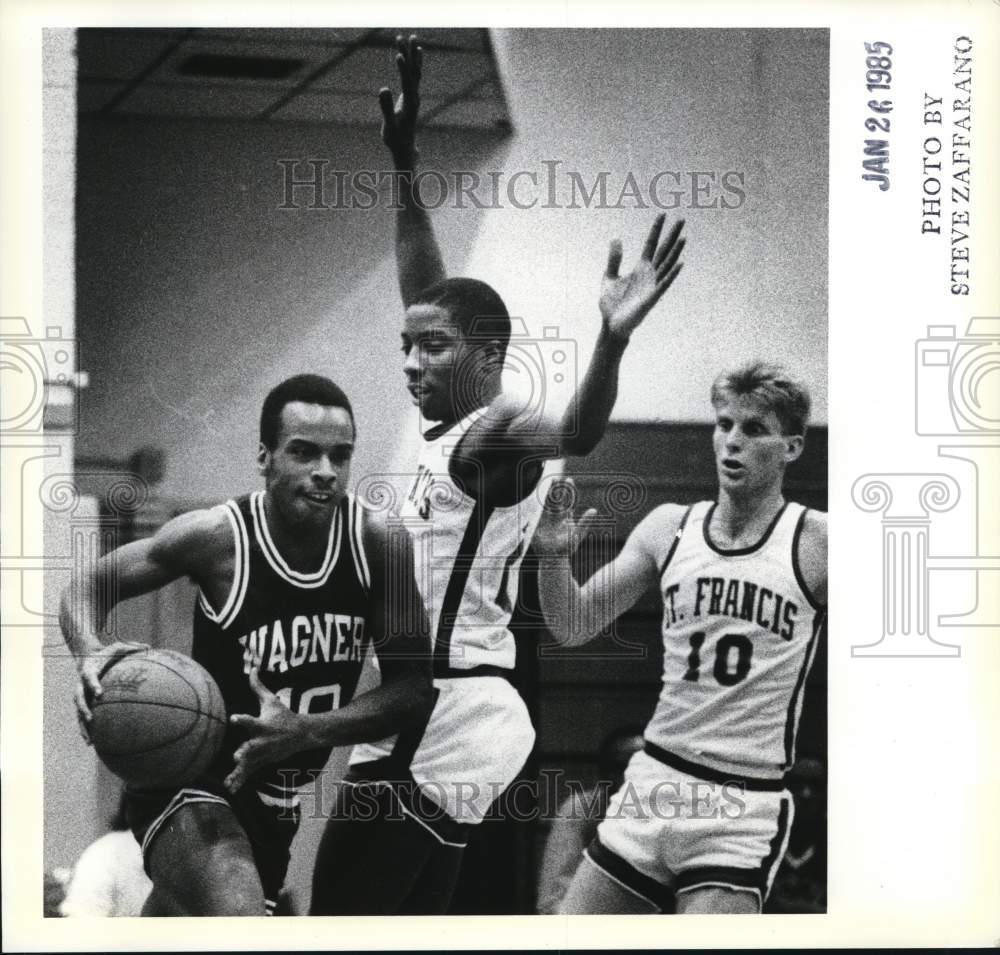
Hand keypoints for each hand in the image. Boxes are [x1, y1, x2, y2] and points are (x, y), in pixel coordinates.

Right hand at [74, 641, 148, 742]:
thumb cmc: (108, 653)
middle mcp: (81, 684)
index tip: (99, 693)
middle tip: (90, 718)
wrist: (89, 657)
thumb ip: (132, 647)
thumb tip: (150, 647)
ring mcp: (81, 695)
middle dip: (83, 709)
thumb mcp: (118, 647)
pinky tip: (93, 743)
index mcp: (89, 670)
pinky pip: (83, 717)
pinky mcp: (84, 703)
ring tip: (89, 740)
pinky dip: (86, 729)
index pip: (88, 677)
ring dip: (82, 726)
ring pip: (78, 712)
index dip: (93, 685)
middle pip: (79, 698)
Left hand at [225, 670, 308, 792]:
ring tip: (229, 781)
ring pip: (249, 764)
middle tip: (237, 755)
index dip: (242, 720)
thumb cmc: (283, 715)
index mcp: (263, 725)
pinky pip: (249, 772)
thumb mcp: (272, 701)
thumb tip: (252, 669)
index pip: (251, 721)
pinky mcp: (262, 762)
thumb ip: (258, 687)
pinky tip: (230, 788)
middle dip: (245, 752)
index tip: (233, 718)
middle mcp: (262, 741)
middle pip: (252, 747)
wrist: (302, 735)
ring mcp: (262, 754)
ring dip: (240, 771)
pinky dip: (240, 780)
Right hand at [378, 33, 421, 165]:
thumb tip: (383, 90)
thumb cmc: (395, 139)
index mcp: (409, 105)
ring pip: (415, 71)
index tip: (399, 54)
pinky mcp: (412, 95)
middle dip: (408, 54)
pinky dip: (414, 62)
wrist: (405, 148)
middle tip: (402, 36)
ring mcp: (414, 95)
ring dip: (412, 54)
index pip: (407, 83)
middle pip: (413, 73)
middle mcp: (415, 97)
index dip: (403, 69)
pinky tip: (416, 51)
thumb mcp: (389, 126)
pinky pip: (414, 75)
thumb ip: (386, 108)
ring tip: (411, 36)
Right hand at [532, 477, 599, 557]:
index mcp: (565, 516)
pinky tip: (532, 501)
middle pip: (555, 499)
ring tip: (543, 485)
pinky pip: (534, 515)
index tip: (569, 479)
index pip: (567, 500)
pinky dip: (533, 508)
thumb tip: (594, 510)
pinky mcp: (536, 526)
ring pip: (545, 504)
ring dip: (545, 495)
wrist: (554, 558)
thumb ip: (585, 522)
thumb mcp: (577, 534)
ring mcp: (545, 519)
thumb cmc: (568, 547)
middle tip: (556, 478)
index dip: (568, 490)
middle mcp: (555, 515)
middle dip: (555, 489)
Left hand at [600, 214, 684, 340]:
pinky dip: (671, 275)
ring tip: (683, 238)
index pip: (651, 244)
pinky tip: (680, 265)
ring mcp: (652, 286)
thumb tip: (616, 239)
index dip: (656, 229)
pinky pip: (663, 285)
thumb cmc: (611, 304)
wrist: (611, 325)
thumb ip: (614, 259)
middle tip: (682, 219)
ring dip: (675, 252)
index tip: (663, 214)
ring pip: (667, 265)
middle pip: (664, 251)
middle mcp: (649, 275)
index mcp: (640, 268)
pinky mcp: (651, 298)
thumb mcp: (609, 277)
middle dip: (672, 235)